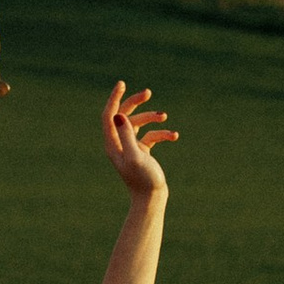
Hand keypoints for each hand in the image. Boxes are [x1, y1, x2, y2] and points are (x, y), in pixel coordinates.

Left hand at [101, 80, 175, 201]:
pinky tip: (174, 136)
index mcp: (113, 144)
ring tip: (164, 116)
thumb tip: (119, 115)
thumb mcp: (136, 157)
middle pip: (123, 115)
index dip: (114, 98)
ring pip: (139, 123)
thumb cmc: (143, 180)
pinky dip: (162, 133)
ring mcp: (131, 147)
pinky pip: (151, 135)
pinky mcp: (142, 152)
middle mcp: (119, 143)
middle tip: (148, 92)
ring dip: (152, 118)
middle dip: (135, 102)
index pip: (109, 115)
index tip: (122, 83)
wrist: (152, 200)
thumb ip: (127, 136)